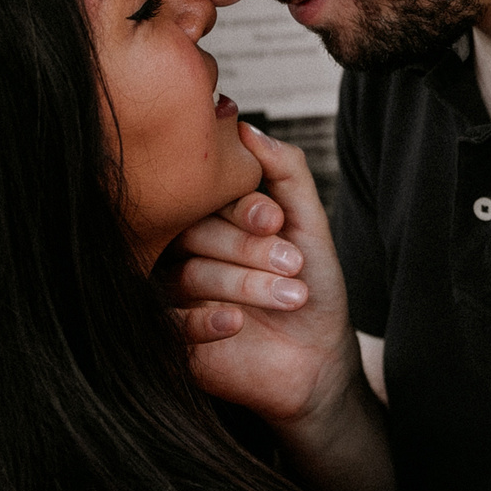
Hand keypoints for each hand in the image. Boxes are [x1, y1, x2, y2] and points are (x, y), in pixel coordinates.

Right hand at [163, 122, 359, 428]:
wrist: (319, 362)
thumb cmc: (313, 289)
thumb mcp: (309, 226)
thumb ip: (285, 171)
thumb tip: (244, 127)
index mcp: (213, 218)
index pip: (207, 197)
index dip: (240, 205)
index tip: (275, 220)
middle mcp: (187, 251)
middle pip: (195, 234)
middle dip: (248, 248)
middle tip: (294, 264)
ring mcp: (175, 294)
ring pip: (189, 275)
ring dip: (245, 284)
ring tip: (292, 295)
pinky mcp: (172, 337)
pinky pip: (171, 322)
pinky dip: (204, 319)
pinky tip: (236, 321)